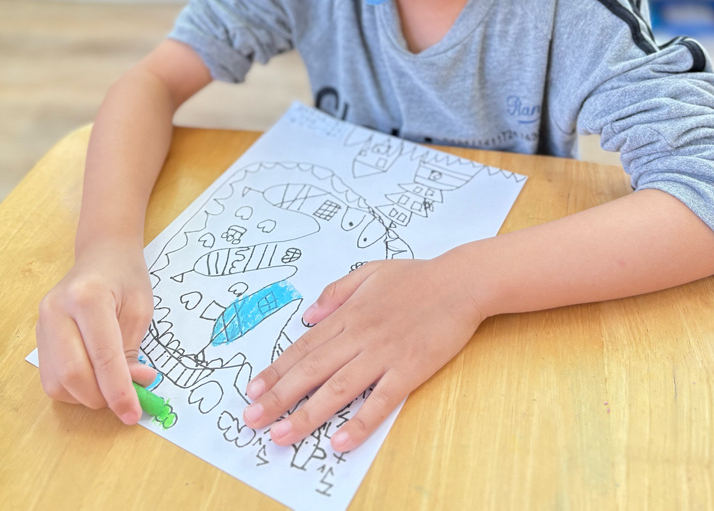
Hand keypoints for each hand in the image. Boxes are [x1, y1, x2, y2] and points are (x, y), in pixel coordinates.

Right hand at [36, 242, 156, 423]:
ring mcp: (42, 323)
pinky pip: (52, 378)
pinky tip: (94, 378)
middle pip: (73, 374)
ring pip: (58, 383)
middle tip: (126, 400)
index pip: (103, 356)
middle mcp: (57, 310)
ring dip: (87, 397)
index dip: (119, 391)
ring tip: (112, 384)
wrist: (102, 254)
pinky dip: (74, 390)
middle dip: (102, 398)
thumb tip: (132, 391)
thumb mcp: (140, 310)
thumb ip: (133, 352)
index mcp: (88, 297)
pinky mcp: (38, 336)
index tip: (133, 413)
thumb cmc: (126, 278)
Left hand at [242, 248, 484, 450]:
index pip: (304, 347)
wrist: (461, 282)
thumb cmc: (417, 277)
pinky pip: (380, 401)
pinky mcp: (409, 369)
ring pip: (338, 389)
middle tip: (252, 420)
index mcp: (349, 314)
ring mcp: (384, 354)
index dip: (276, 370)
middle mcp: (359, 335)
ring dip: (306, 414)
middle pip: (311, 371)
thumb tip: (308, 314)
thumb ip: (337, 291)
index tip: (253, 390)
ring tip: (281, 435)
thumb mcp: (370, 272)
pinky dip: (359, 422)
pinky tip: (340, 442)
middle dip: (278, 398)